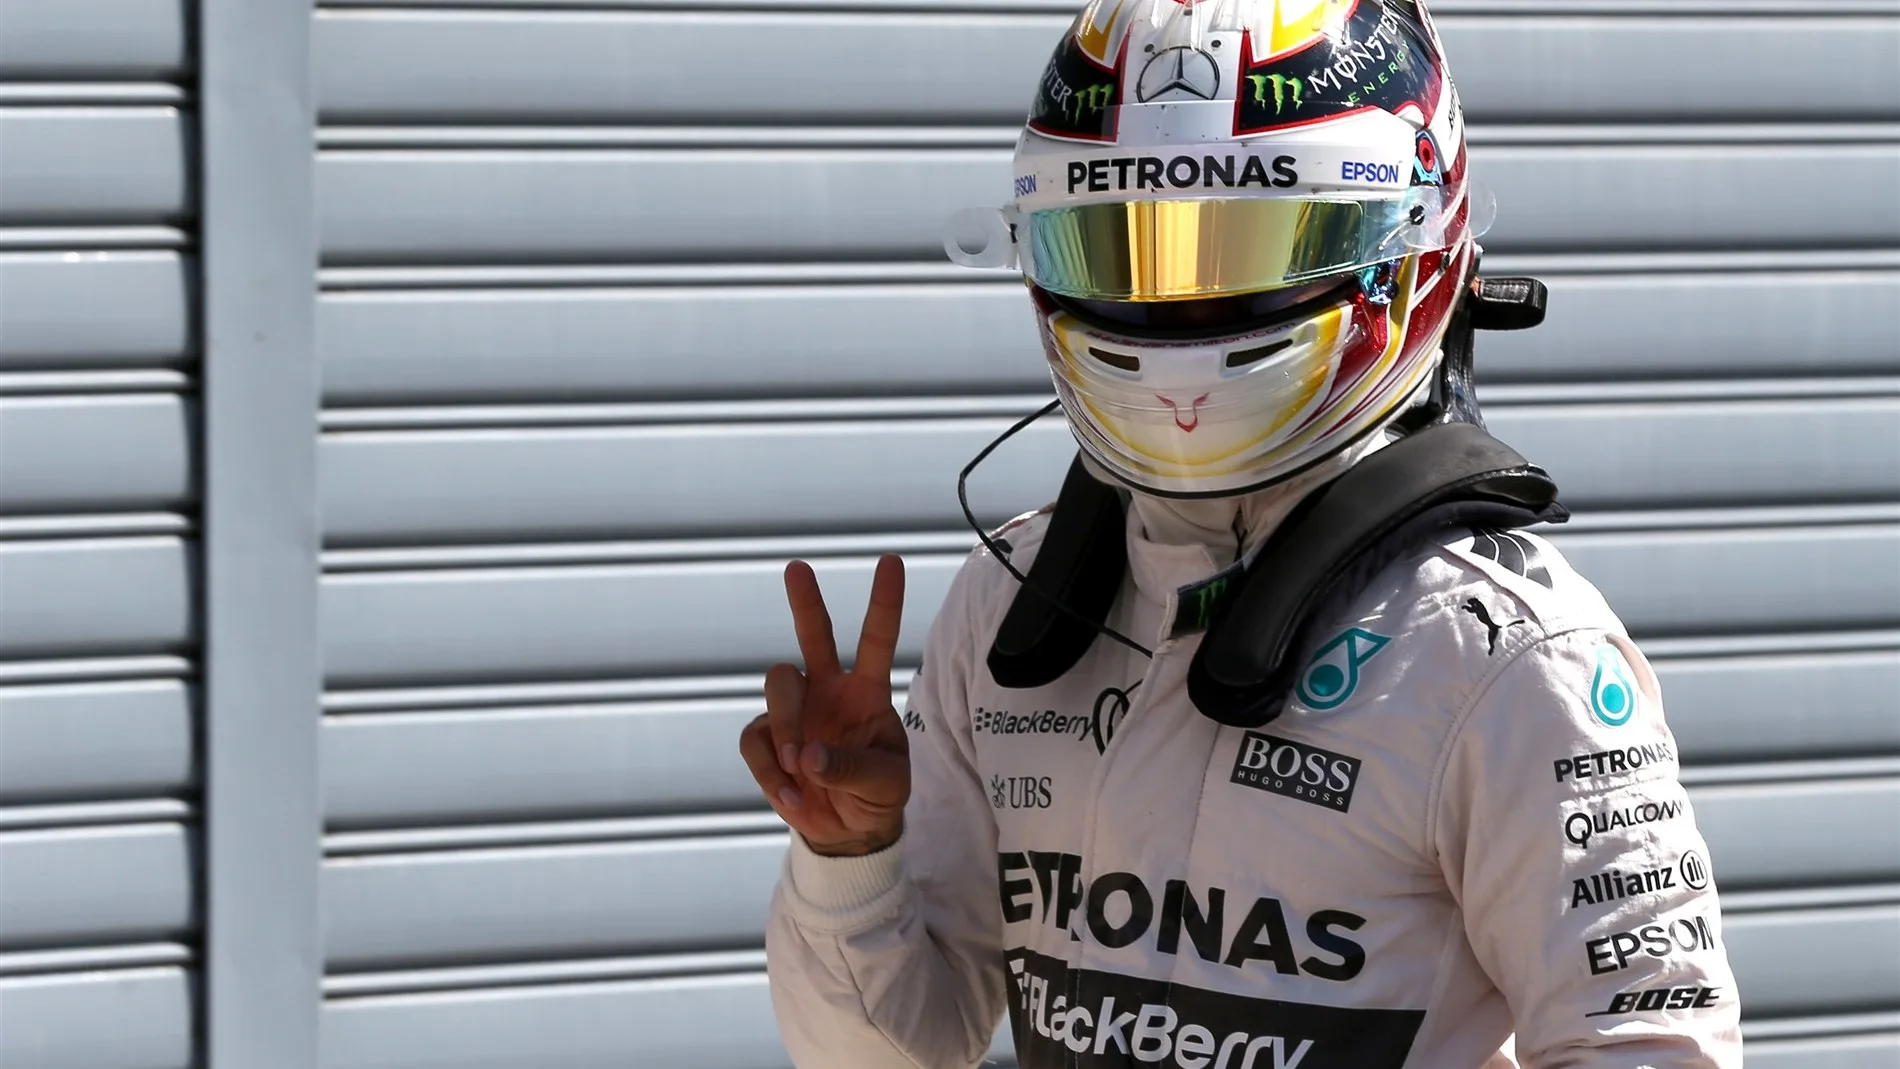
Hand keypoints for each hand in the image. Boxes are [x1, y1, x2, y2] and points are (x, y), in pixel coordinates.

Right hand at [739, 554, 909, 856]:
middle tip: (798, 568)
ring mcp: (795, 710)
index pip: (877, 639)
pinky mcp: (766, 736)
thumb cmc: (876, 795)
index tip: (891, 560)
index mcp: (867, 691)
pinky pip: (756, 738)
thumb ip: (853, 769)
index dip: (884, 601)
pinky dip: (769, 770)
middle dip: (805, 601)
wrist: (846, 831)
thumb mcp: (885, 785)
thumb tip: (808, 755)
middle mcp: (829, 689)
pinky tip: (789, 795)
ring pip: (778, 683)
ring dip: (788, 725)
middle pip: (813, 635)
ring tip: (799, 766)